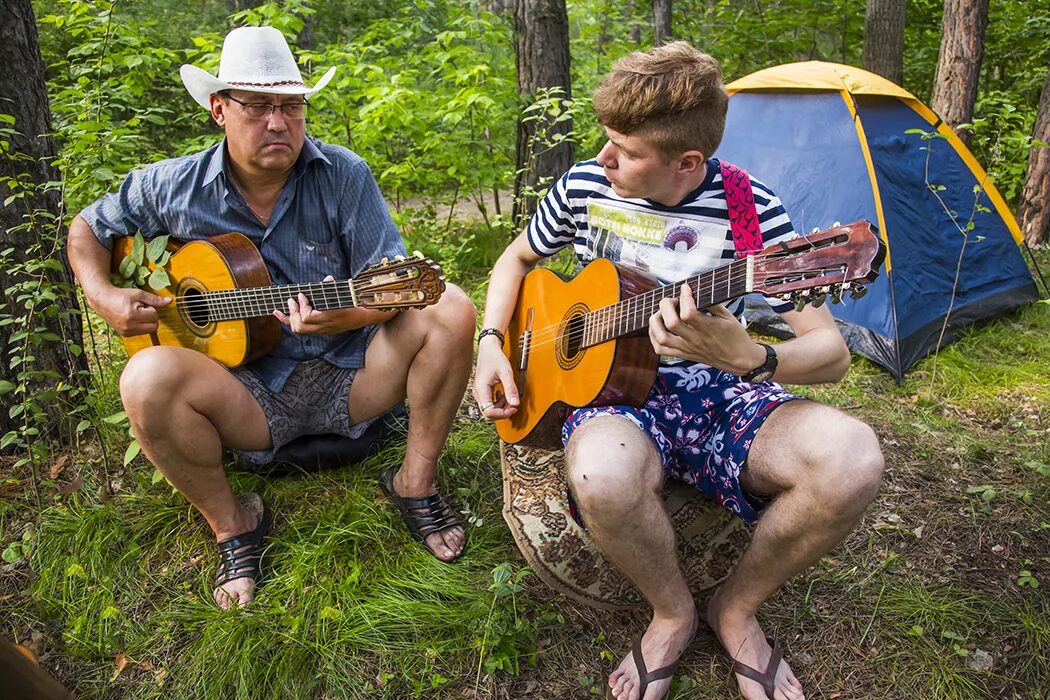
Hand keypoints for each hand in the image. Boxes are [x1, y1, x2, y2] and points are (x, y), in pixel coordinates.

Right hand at [91, 286, 170, 336]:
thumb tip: (170, 301)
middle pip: (154, 326)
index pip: (154, 316)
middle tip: (140, 309)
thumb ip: (155, 299)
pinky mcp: (125, 335)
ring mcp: (127, 332)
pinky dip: (141, 326)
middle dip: (151, 317)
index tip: (141, 304)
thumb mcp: (139, 294)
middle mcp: (129, 327)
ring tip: (136, 314)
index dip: (150, 308)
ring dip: (146, 322)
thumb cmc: (121, 296)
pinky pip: (141, 332)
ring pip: (149, 330)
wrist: (103, 301)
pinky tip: (132, 319)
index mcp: (133, 316)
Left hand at [273, 275, 355, 333]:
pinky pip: (301, 329)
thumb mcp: (346, 296)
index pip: (308, 317)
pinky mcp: (318, 330)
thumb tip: (327, 279)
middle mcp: (323, 327)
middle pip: (299, 326)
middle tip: (291, 300)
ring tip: (284, 307)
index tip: (301, 295)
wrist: (360, 318)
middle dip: (293, 312)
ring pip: (298, 329)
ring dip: (289, 318)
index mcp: (329, 318)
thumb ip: (335, 289)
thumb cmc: (353, 305)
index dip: (302, 306)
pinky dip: (288, 321)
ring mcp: (320, 330)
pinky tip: (279, 314)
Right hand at [472, 339, 518, 420]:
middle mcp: (478, 393)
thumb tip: (515, 404)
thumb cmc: (495, 358)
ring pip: (490, 409)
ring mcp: (479, 393)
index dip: (502, 414)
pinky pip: (490, 403)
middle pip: (489, 413)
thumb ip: (511, 389)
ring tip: (510, 397)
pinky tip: (504, 395)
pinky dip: (499, 402)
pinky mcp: (482, 391)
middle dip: (503, 411)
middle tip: (514, 405)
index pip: (488, 412)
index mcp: (481, 389)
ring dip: (502, 407)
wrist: (488, 348)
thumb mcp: (506, 372)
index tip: (513, 408)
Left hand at [648, 282, 763, 373]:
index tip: (686, 288)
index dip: (684, 296)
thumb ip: (712, 303)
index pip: (688, 312)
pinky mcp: (683, 355)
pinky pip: (661, 349)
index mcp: (709, 328)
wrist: (740, 360)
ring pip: (662, 337)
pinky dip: (654, 336)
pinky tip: (657, 327)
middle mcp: (695, 339)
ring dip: (656, 321)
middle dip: (666, 305)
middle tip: (674, 300)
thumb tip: (696, 290)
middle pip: (671, 322)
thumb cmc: (736, 336)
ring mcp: (687, 348)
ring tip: (661, 313)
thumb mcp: (729, 316)